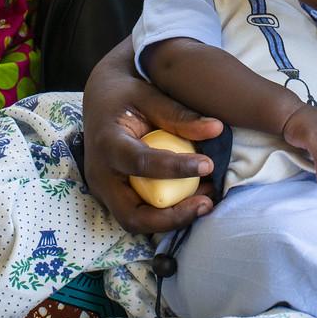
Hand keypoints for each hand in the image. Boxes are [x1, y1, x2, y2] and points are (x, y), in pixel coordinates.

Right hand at [83, 61, 223, 234]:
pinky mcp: (113, 197)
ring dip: (173, 219)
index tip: (208, 165)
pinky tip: (193, 198)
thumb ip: (179, 115)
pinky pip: (140, 214)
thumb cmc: (124, 94)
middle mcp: (101, 175)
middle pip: (132, 215)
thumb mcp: (149, 96)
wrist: (99, 99)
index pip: (141, 163)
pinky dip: (167, 212)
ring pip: (136, 222)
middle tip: (206, 203)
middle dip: (172, 217)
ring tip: (206, 200)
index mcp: (107, 143)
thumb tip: (217, 129)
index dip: (175, 168)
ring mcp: (104, 190)